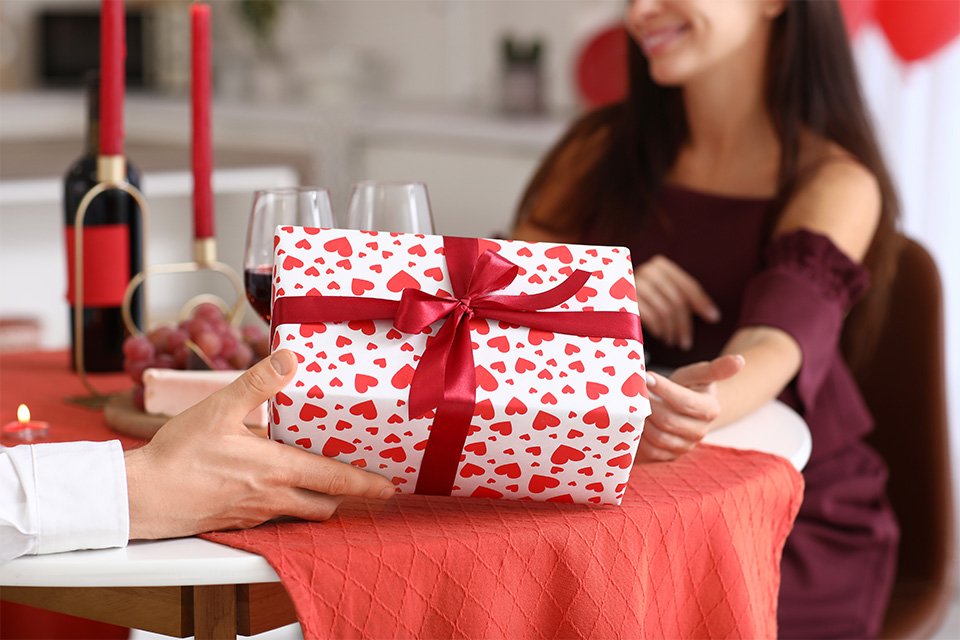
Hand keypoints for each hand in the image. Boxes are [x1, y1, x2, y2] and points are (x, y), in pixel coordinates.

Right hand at [124, 350, 395, 539]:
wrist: (143, 497)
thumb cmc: (179, 455)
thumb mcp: (219, 408)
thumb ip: (257, 383)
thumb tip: (289, 357)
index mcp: (277, 470)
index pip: (335, 481)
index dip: (367, 485)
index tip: (390, 487)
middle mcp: (273, 498)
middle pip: (325, 505)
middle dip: (349, 497)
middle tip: (366, 485)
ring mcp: (256, 514)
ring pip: (302, 514)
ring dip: (319, 502)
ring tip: (329, 484)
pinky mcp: (238, 521)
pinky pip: (277, 517)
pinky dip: (290, 505)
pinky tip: (281, 487)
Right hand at [634, 255, 720, 349]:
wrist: (608, 303)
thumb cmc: (642, 300)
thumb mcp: (665, 294)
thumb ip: (684, 298)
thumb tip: (713, 315)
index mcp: (660, 265)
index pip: (687, 285)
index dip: (702, 302)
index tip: (714, 318)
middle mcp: (647, 271)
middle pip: (677, 300)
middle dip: (685, 324)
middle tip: (687, 342)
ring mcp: (634, 284)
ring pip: (664, 310)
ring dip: (672, 330)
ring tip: (674, 341)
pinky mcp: (625, 300)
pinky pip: (650, 317)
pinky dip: (658, 329)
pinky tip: (661, 336)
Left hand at [636, 354, 744, 462]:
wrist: (684, 408)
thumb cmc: (689, 387)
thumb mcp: (699, 374)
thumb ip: (716, 369)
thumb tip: (740, 360)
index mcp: (710, 409)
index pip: (684, 401)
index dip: (664, 389)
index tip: (646, 376)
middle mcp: (700, 431)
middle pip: (668, 420)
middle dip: (648, 405)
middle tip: (634, 392)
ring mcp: (685, 446)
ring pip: (658, 437)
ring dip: (642, 421)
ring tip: (634, 406)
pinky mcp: (670, 456)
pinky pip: (652, 452)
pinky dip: (640, 438)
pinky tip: (636, 422)